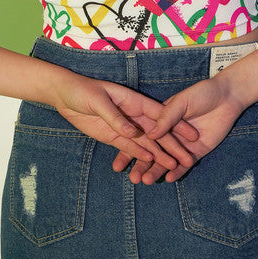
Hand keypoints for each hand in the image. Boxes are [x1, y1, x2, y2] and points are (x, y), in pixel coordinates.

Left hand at [48, 66, 198, 170]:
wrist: (64, 94)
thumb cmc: (83, 90)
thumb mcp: (99, 101)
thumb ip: (116, 117)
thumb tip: (134, 133)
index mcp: (133, 101)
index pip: (159, 115)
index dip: (176, 126)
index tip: (193, 136)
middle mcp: (133, 115)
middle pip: (156, 132)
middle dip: (172, 145)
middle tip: (188, 159)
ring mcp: (123, 127)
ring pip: (145, 143)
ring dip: (158, 155)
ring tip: (173, 168)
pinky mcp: (113, 137)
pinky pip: (129, 148)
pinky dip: (140, 156)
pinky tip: (151, 165)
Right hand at [112, 74, 244, 183]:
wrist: (227, 97)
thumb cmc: (202, 93)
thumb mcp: (182, 102)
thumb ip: (167, 118)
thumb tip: (149, 134)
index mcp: (161, 120)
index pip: (142, 137)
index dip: (129, 149)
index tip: (118, 164)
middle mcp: (169, 134)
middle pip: (152, 153)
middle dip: (141, 166)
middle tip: (133, 179)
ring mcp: (182, 144)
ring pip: (166, 161)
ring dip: (156, 171)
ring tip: (146, 181)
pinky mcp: (197, 151)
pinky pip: (184, 164)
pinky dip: (177, 172)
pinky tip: (168, 179)